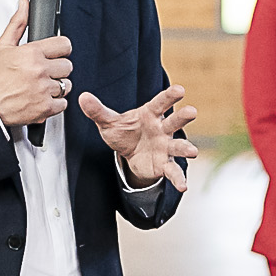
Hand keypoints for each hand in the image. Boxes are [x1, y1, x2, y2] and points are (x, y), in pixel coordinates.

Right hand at [0, 15, 72, 130]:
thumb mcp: (3, 46)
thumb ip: (18, 23)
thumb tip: (24, 4)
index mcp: (32, 53)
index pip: (64, 45)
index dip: (60, 49)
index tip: (55, 54)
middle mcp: (40, 70)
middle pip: (68, 66)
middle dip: (58, 69)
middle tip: (45, 72)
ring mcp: (44, 90)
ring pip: (67, 85)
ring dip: (57, 86)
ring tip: (42, 86)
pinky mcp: (46, 107)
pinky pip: (63, 103)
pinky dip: (55, 103)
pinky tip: (42, 98)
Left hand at [83, 83, 198, 189]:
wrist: (130, 154)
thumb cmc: (125, 132)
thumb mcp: (109, 122)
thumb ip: (98, 111)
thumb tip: (82, 97)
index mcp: (150, 114)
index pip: (160, 103)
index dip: (169, 96)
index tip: (179, 90)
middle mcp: (162, 129)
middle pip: (174, 121)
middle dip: (183, 117)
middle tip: (192, 111)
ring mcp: (166, 146)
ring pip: (178, 146)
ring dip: (186, 148)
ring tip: (193, 151)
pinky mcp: (165, 164)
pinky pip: (173, 171)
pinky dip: (178, 178)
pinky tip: (183, 186)